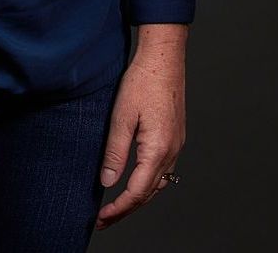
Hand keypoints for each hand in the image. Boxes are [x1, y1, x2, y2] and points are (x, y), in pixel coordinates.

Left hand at [95, 26, 186, 230]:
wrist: (163, 57)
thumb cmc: (142, 81)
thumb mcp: (122, 115)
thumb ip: (115, 151)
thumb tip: (108, 181)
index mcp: (158, 149)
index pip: (137, 191)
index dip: (118, 209)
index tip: (101, 218)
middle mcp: (171, 152)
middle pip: (149, 193)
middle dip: (127, 209)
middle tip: (104, 219)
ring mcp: (176, 145)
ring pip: (158, 184)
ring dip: (138, 198)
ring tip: (117, 206)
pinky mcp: (175, 137)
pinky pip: (163, 170)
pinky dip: (148, 183)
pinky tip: (135, 180)